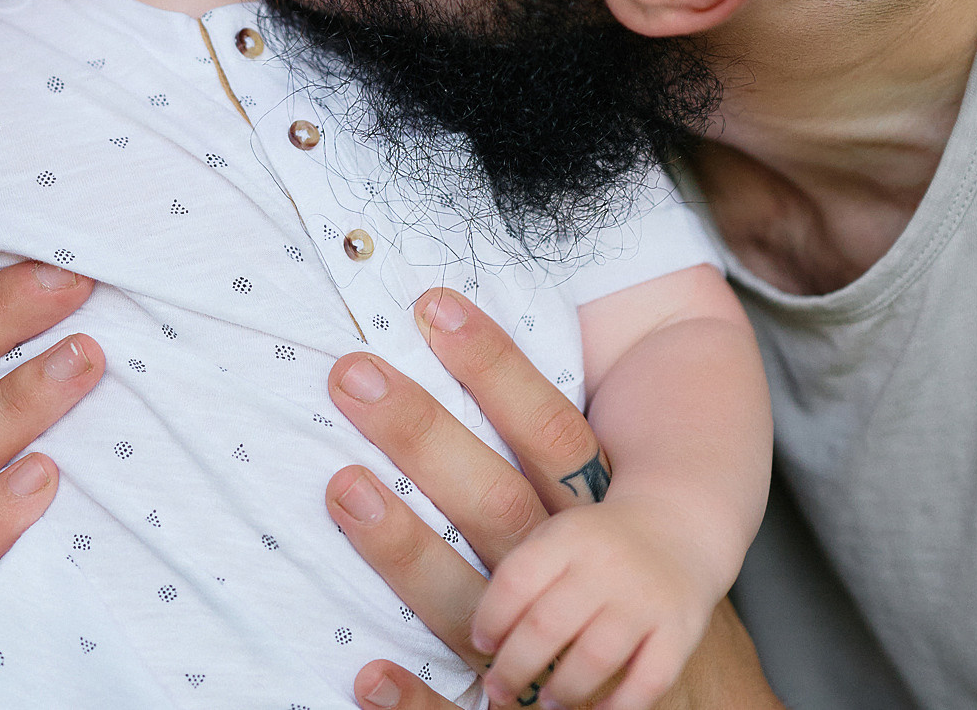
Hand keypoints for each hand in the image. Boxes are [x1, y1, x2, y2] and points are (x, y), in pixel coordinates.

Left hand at [323, 288, 782, 709]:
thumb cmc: (632, 603)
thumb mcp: (611, 527)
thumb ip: (563, 467)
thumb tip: (487, 360)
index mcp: (593, 523)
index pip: (548, 432)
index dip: (496, 366)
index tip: (433, 305)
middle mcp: (571, 581)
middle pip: (495, 500)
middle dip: (424, 434)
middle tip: (351, 373)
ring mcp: (548, 655)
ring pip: (473, 602)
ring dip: (409, 550)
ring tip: (345, 488)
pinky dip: (417, 701)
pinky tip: (366, 673)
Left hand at [474, 496, 716, 707]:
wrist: (677, 527)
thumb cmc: (599, 545)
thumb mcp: (558, 537)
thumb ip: (524, 577)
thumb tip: (485, 640)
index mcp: (569, 538)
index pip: (516, 580)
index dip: (490, 619)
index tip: (483, 646)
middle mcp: (608, 566)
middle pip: (548, 625)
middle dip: (515, 667)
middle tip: (500, 690)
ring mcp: (646, 600)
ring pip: (596, 657)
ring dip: (563, 690)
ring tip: (547, 703)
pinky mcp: (680, 631)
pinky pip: (650, 680)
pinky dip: (621, 705)